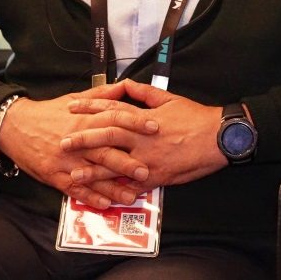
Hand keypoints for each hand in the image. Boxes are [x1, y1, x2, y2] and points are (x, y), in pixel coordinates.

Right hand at [0, 81, 158, 208]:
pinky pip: (75, 190)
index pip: (114, 119)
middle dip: (127, 163)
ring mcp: (65, 161)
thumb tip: (125, 86)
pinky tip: (105, 204)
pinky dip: (90, 198)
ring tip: (132, 195)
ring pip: (92, 176)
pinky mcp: (54, 176)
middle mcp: (76, 141)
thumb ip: (101, 95)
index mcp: (84, 120)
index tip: (154, 128)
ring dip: (113, 187)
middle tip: (147, 170)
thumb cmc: (48, 113)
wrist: (15, 126)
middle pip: (105, 152)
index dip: (135, 123)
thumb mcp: (75, 99)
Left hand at [64, 79, 226, 191]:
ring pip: (115, 165)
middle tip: (62, 142)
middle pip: (107, 136)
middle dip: (83, 139)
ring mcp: (148, 159)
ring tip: (73, 175)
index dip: (90, 108)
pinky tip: (103, 196)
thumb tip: (126, 83)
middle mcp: (143, 138)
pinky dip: (118, 191)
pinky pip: (133, 186)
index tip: (71, 108)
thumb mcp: (170, 99)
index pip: (111, 109)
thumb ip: (145, 93)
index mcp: (144, 117)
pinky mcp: (157, 176)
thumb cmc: (196, 117)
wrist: (218, 138)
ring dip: (92, 171)